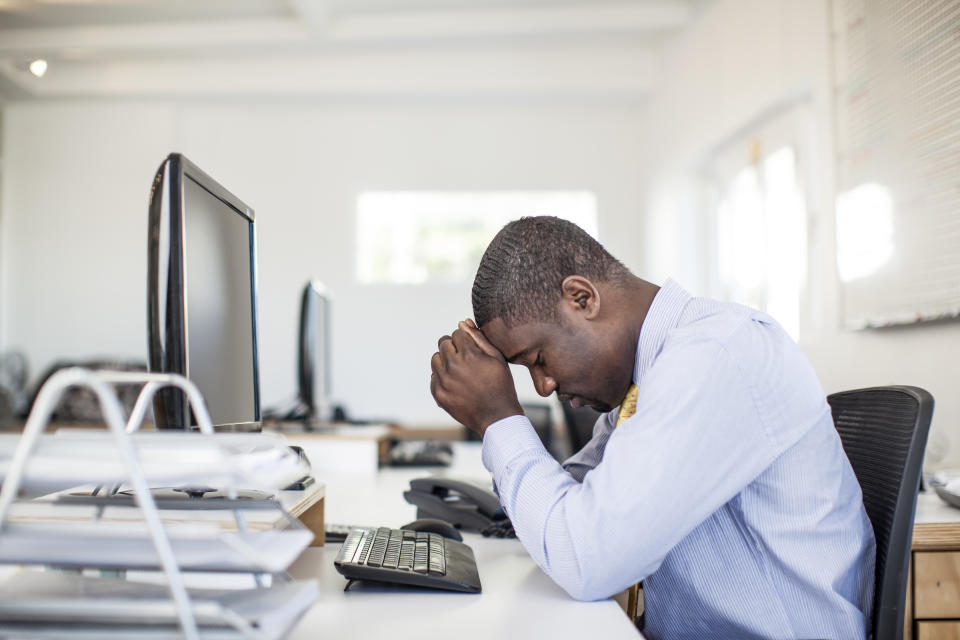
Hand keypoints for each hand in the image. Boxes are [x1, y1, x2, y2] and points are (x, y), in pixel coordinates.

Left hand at [430, 319, 522, 436]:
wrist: (497, 416)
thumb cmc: (500, 384)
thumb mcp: (497, 358)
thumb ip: (478, 337)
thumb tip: (462, 322)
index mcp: (469, 355)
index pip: (457, 333)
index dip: (466, 340)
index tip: (473, 350)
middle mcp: (453, 367)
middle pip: (443, 343)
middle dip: (454, 347)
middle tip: (466, 359)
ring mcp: (443, 381)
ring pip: (435, 358)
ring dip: (446, 360)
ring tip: (460, 370)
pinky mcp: (438, 394)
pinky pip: (433, 376)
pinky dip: (442, 377)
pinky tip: (456, 383)